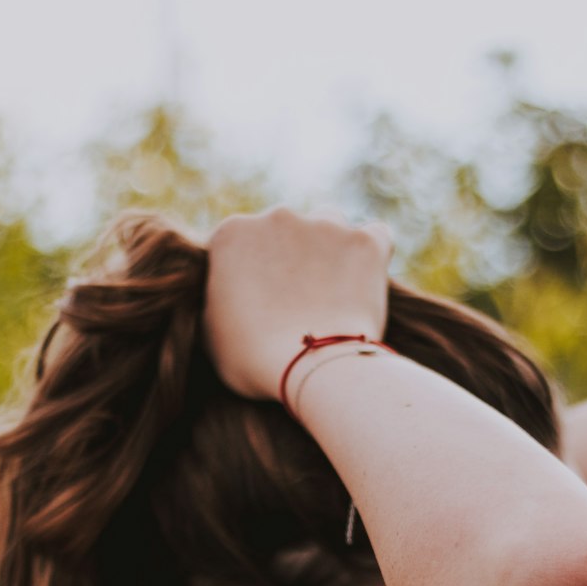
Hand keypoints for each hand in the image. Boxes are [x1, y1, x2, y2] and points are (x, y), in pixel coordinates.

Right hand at [203, 206, 393, 401]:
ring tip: (333, 292)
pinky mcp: (366, 242)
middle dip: (291, 258)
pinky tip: (366, 281)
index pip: (242, 244)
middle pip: (285, 230)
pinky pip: (375, 236)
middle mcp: (277, 217)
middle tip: (299, 301)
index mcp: (232, 234)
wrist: (313, 368)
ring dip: (330, 249)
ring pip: (329, 226)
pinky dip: (371, 255)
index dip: (253, 272)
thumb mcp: (211, 333)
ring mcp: (325, 225)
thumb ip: (217, 299)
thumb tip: (228, 293)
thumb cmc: (255, 361)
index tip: (262, 300)